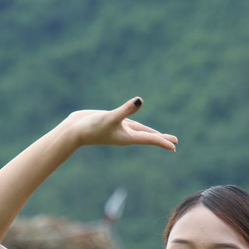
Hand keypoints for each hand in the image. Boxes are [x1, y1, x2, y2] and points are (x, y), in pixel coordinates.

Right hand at [62, 98, 178, 150]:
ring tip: (160, 136)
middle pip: (148, 137)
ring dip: (151, 134)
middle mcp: (125, 134)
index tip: (175, 147)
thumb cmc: (91, 127)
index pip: (150, 139)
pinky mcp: (112, 122)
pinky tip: (137, 124)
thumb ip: (126, 110)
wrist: (73, 132)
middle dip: (161, 139)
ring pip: (139, 131)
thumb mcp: (111, 117)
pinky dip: (137, 125)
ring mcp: (119, 129)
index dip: (163, 141)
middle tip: (175, 143)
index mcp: (128, 137)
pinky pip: (129, 124)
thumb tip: (140, 100)